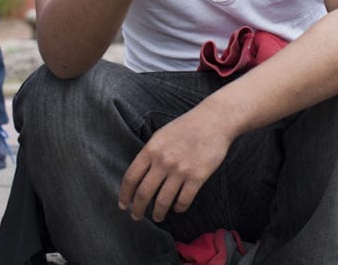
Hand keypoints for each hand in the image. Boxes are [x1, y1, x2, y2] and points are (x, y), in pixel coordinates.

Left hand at [118, 107, 232, 221]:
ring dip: (158, 213)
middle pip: (144, 193)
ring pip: (163, 201)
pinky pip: (184, 200)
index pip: (131, 177)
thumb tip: (139, 176)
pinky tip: (178, 208)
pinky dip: (179, 208)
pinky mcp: (197, 177)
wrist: (214, 121)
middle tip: (136, 217)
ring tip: (158, 217)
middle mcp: (163, 161)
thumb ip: (150, 154)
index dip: (125, 194)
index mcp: (151, 149)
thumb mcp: (161, 135)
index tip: (123, 204)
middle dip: (138, 209)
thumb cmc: (187, 126)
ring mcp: (180, 170)